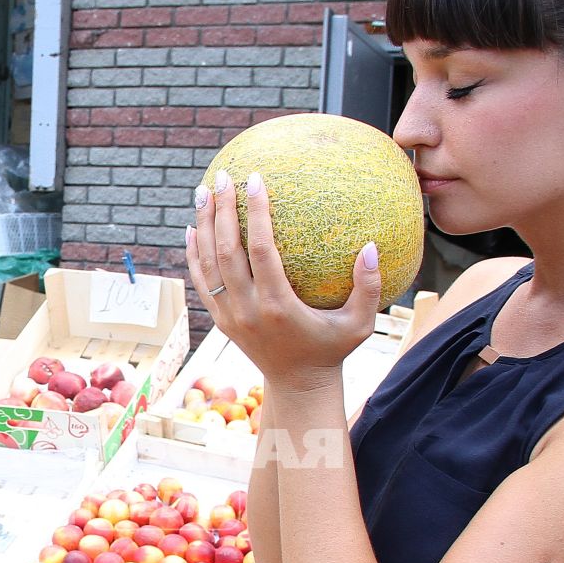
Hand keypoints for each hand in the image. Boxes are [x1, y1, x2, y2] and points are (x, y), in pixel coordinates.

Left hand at [185, 168, 380, 394]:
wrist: (298, 386)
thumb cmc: (332, 350)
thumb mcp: (360, 324)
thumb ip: (369, 287)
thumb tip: (371, 246)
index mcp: (278, 306)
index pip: (260, 250)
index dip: (254, 213)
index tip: (255, 179)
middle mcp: (247, 310)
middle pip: (225, 252)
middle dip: (221, 210)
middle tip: (222, 176)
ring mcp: (229, 316)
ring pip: (208, 264)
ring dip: (203, 226)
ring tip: (203, 191)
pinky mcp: (221, 321)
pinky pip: (201, 282)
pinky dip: (194, 255)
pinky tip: (192, 229)